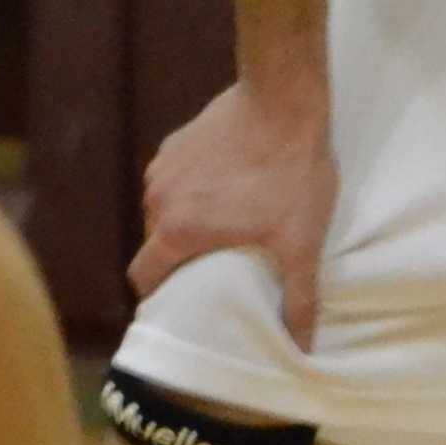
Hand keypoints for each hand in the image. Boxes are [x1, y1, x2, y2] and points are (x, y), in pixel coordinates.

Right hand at [129, 77, 340, 350]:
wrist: (287, 97)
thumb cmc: (292, 172)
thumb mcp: (302, 241)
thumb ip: (299, 298)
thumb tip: (302, 347)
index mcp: (176, 230)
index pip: (143, 277)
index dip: (157, 295)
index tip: (180, 302)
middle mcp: (159, 199)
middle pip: (154, 243)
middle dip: (177, 258)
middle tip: (212, 266)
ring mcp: (165, 165)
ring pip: (165, 209)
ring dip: (186, 220)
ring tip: (224, 225)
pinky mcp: (179, 140)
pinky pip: (177, 177)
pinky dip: (194, 188)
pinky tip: (228, 186)